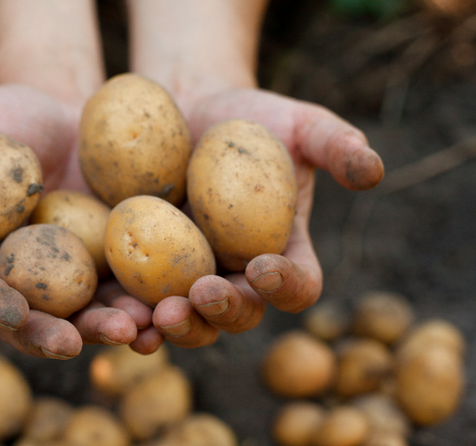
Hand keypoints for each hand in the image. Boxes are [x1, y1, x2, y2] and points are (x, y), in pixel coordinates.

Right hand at [0, 84, 140, 357]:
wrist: (63, 111)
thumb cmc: (0, 118)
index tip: (15, 312)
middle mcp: (26, 276)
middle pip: (36, 318)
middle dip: (54, 335)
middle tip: (77, 342)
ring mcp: (72, 272)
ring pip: (87, 312)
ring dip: (108, 327)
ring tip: (135, 330)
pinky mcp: (113, 259)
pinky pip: (129, 286)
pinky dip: (146, 301)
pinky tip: (168, 305)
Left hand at [126, 0, 384, 350]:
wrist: (187, 113)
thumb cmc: (250, 120)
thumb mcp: (299, 124)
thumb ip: (337, 144)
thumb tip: (374, 171)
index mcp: (282, 254)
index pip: (298, 285)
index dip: (287, 285)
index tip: (264, 264)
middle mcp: (239, 277)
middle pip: (240, 314)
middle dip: (224, 311)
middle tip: (203, 294)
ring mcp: (191, 278)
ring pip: (191, 321)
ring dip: (176, 325)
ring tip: (156, 315)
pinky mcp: (147, 271)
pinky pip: (141, 303)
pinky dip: (131, 314)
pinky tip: (116, 312)